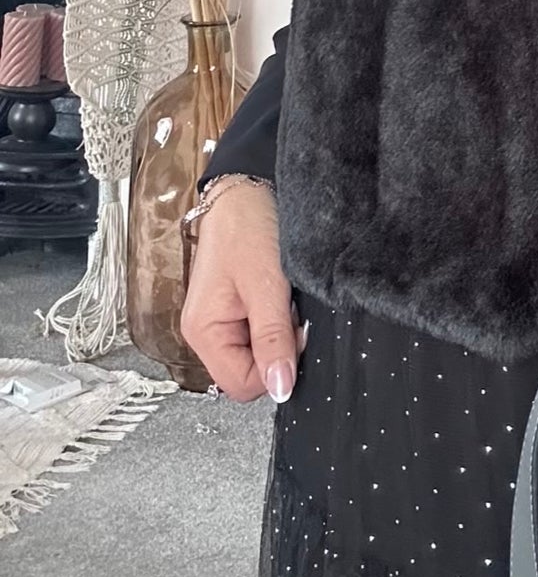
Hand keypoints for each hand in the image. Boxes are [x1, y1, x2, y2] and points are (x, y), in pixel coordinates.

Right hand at [181, 179, 303, 403]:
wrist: (248, 188)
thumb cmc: (248, 226)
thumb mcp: (266, 285)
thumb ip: (273, 339)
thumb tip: (280, 388)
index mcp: (203, 332)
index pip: (241, 385)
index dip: (275, 369)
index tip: (294, 336)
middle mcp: (207, 331)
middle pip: (250, 372)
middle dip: (279, 349)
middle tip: (289, 311)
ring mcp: (222, 320)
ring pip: (259, 352)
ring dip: (280, 332)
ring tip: (283, 297)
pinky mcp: (237, 308)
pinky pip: (262, 332)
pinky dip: (279, 319)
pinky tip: (281, 295)